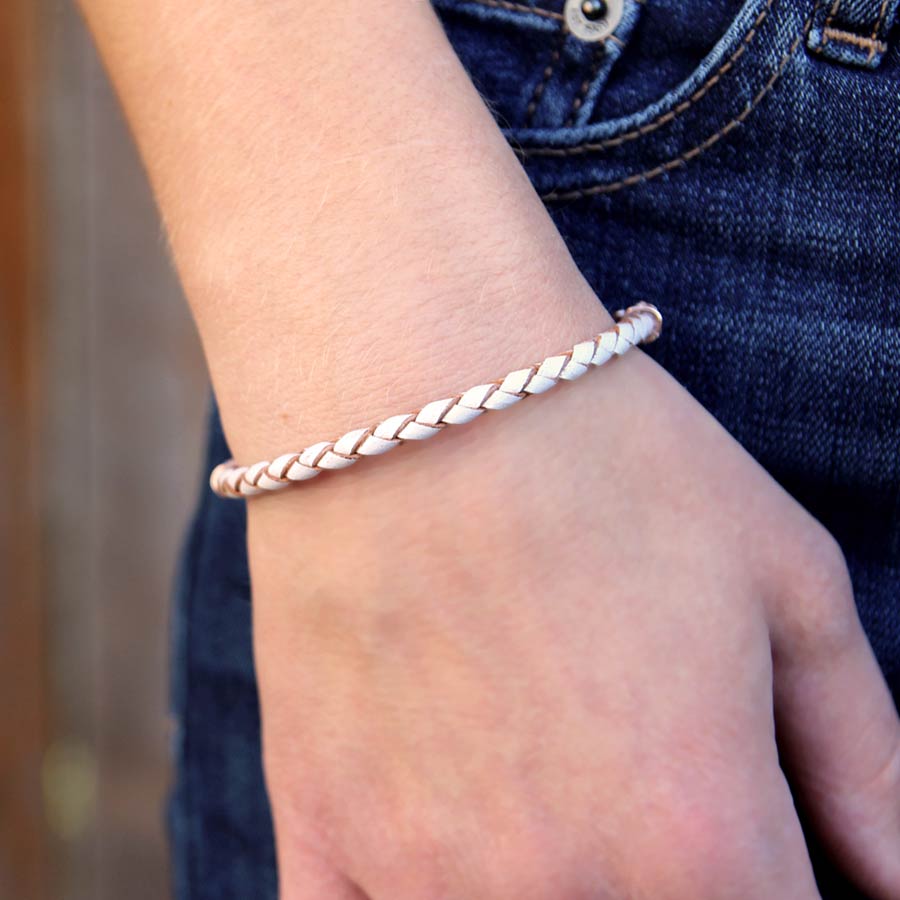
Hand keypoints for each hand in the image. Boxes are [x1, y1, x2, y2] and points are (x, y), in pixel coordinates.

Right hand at [249, 349, 899, 899]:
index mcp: (698, 839)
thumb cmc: (605, 459)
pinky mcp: (315, 823)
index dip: (772, 895)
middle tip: (633, 799)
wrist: (415, 391)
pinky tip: (434, 857)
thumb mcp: (783, 577)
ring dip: (535, 893)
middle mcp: (558, 887)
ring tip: (542, 803)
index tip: (743, 841)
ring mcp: (417, 869)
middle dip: (660, 888)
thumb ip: (866, 755)